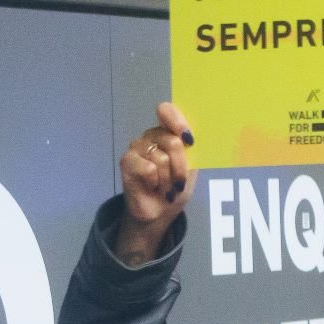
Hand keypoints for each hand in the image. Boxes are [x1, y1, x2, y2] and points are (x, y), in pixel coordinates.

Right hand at [115, 103, 195, 264]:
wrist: (160, 212)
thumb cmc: (177, 187)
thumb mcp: (192, 168)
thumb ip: (193, 149)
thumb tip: (196, 136)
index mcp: (169, 132)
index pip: (167, 111)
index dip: (177, 120)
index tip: (188, 139)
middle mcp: (152, 135)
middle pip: (172, 141)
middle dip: (181, 167)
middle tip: (179, 182)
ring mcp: (138, 147)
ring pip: (161, 158)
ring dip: (169, 179)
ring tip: (165, 187)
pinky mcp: (127, 161)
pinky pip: (148, 168)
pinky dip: (156, 182)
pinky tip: (152, 187)